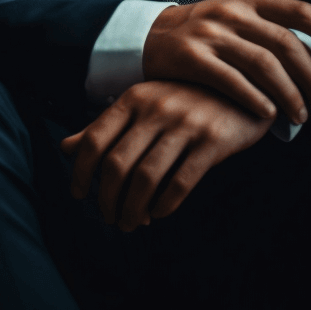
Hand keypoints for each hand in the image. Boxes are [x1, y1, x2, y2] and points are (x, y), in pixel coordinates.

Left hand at [59, 81, 271, 230]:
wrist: (245, 86)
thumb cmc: (186, 99)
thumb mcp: (145, 103)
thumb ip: (107, 126)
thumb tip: (65, 148)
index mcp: (135, 97)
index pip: (95, 140)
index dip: (80, 173)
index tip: (79, 194)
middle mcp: (157, 108)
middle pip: (117, 166)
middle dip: (107, 201)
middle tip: (110, 218)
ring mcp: (186, 123)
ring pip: (146, 179)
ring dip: (133, 210)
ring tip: (132, 223)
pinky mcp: (213, 140)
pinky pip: (180, 183)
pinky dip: (164, 206)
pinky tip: (160, 212)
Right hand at [142, 0, 310, 126]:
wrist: (151, 36)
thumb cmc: (207, 33)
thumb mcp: (240, 20)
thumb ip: (275, 34)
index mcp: (252, 0)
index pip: (300, 11)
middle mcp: (234, 12)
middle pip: (285, 42)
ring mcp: (212, 33)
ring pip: (262, 64)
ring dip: (288, 92)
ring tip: (301, 115)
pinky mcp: (192, 57)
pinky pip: (231, 81)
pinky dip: (254, 99)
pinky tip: (268, 115)